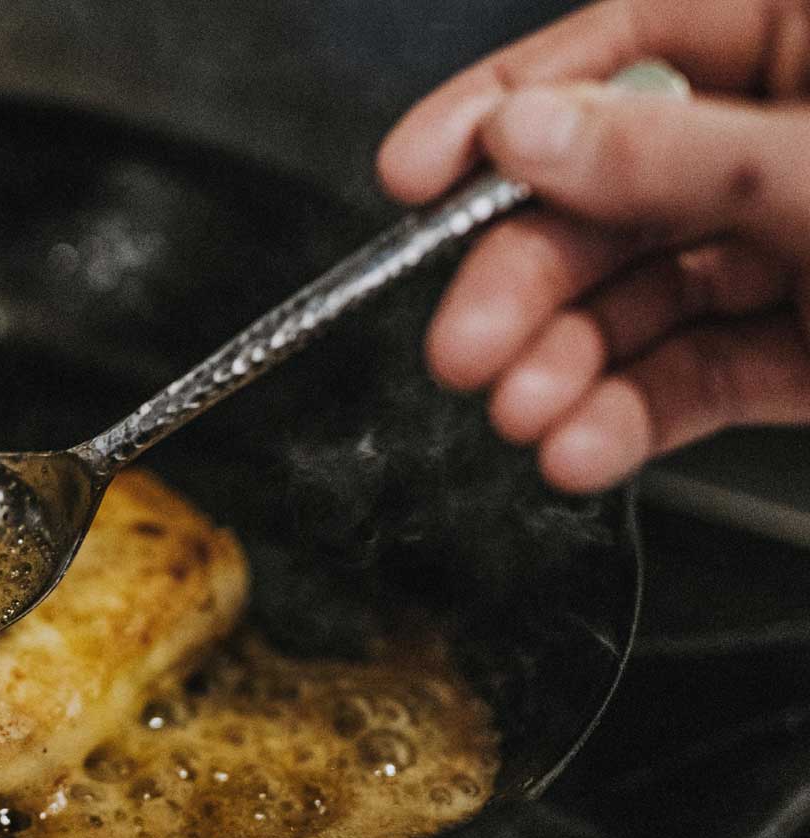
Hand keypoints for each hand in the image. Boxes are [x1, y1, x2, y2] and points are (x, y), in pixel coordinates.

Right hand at [376, 0, 809, 492]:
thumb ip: (674, 154)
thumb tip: (525, 132)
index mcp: (809, 43)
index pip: (624, 48)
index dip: (504, 108)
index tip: (411, 171)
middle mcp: (785, 140)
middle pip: (609, 195)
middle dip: (526, 283)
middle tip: (461, 342)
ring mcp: (800, 247)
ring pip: (641, 298)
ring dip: (564, 366)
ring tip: (521, 415)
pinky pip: (696, 375)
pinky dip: (631, 418)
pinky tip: (581, 449)